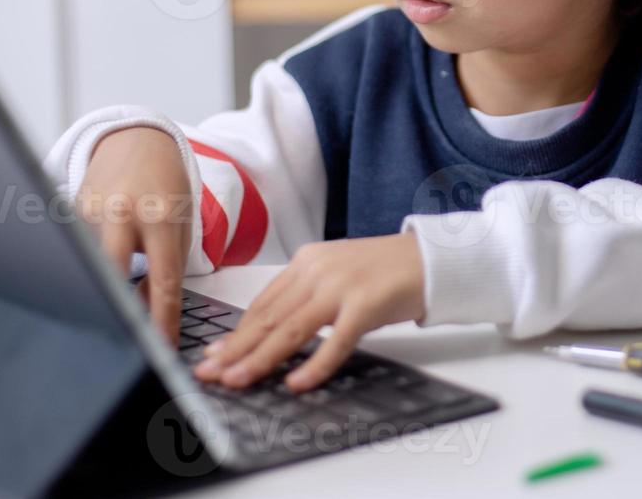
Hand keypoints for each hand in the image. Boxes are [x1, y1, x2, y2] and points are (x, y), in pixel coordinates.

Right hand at [77, 127, 193, 343]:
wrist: (137, 140)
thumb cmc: (165, 188)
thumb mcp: (179, 225)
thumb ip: (164, 270)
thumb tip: (147, 319)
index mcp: (160, 216)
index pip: (163, 279)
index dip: (160, 319)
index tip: (160, 347)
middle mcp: (122, 211)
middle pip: (111, 270)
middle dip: (112, 305)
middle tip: (120, 340)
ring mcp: (90, 210)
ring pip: (88, 263)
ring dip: (95, 284)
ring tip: (96, 300)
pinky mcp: (67, 211)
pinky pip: (74, 248)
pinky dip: (79, 263)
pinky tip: (82, 262)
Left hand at [193, 233, 425, 392]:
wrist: (431, 258)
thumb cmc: (386, 271)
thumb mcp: (338, 277)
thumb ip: (307, 298)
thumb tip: (274, 335)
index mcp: (307, 261)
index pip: (263, 303)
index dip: (236, 333)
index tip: (213, 356)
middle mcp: (318, 270)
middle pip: (269, 317)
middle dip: (236, 350)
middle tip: (209, 374)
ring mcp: (342, 286)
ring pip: (291, 329)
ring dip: (261, 359)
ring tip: (238, 381)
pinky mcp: (367, 303)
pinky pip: (336, 341)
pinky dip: (315, 364)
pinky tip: (297, 383)